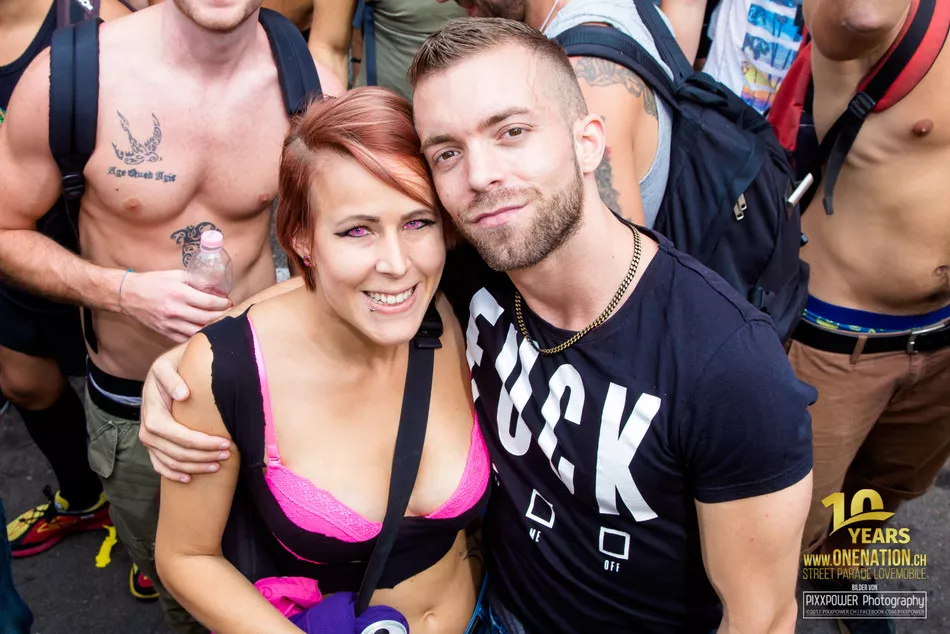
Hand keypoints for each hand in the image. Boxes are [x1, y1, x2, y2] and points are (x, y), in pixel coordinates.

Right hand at [120, 270, 231, 342]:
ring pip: (198, 331)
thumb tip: (214, 286)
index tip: (228, 302)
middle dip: (221, 315)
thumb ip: (196, 280)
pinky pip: (184, 339)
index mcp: (179, 293)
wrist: (128, 294)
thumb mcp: (176, 275)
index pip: (209, 302)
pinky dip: (196, 336)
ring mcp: (170, 324)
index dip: (222, 304)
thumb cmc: (152, 282)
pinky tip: (203, 331)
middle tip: (227, 312)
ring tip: (218, 322)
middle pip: (207, 318)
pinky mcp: (164, 332)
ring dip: (211, 328)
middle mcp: (175, 310)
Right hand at [139, 345, 230, 481]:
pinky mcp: (152, 445)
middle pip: (177, 452)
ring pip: (171, 462)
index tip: (226, 442)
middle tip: (229, 454)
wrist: (162, 370)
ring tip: (218, 465)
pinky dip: (172, 474)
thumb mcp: (167, 366)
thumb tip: (183, 395)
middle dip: (204, 456)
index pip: (179, 435)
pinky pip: (159, 465)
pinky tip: (188, 479)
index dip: (202, 443)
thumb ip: (172, 378)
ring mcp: (148, 440)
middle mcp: (147, 430)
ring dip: (195, 467)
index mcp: (152, 413)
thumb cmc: (171, 367)